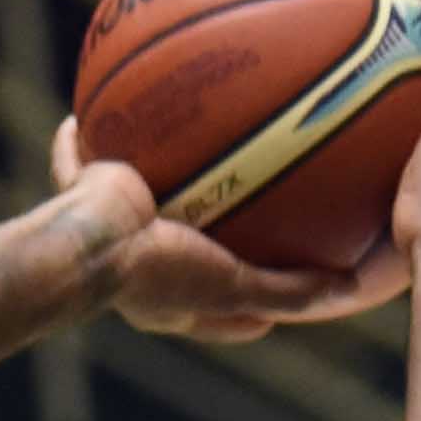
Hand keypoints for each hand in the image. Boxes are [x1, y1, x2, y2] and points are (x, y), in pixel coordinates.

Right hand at [30, 132, 341, 344]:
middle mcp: (136, 263)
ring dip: (148, 175)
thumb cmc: (158, 272)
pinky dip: (75, 140)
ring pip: (133, 195)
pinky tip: (81, 113)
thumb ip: (286, 288)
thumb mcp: (233, 285)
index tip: (280, 287)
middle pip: (176, 244)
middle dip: (200, 230)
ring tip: (176, 145)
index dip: (248, 304)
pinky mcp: (85, 192)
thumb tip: (344, 287)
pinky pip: (75, 158)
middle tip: (238, 212)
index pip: (214, 308)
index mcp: (166, 296)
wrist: (93, 245)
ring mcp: (109, 228)